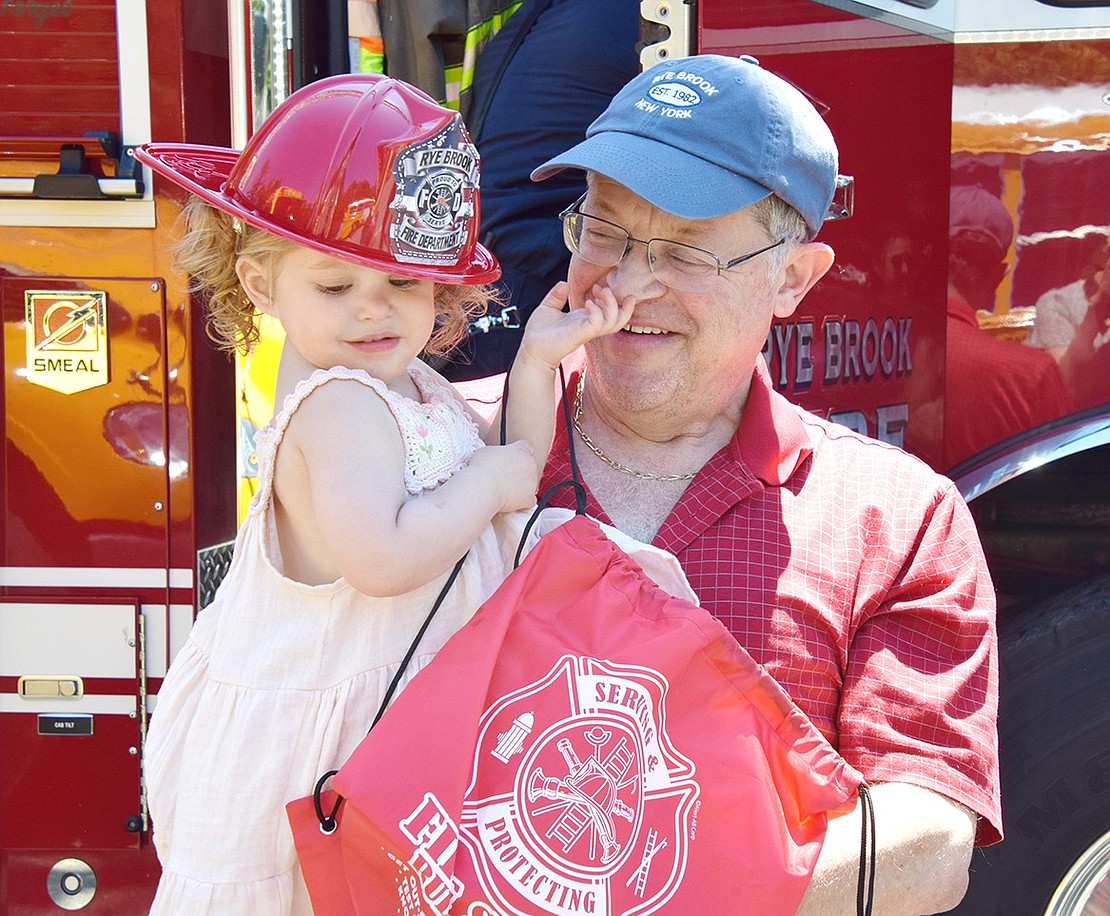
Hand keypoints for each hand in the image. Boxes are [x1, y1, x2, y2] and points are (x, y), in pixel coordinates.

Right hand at [467, 440, 539, 513]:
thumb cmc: (482, 468)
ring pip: (530, 483)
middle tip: (504, 475)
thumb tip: (497, 458)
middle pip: (529, 466)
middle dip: (519, 470)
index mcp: (521, 450)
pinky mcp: (529, 497)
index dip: (520, 452)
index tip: (513, 458)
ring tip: (503, 489)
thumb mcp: (488, 451)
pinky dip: (521, 501)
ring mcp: (532, 482)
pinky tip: (510, 500)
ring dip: (521, 485)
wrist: (484, 487)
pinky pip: (529, 499)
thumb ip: (498, 453)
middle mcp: (531, 464)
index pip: (527, 447)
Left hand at [517, 281, 634, 371]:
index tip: (596, 287)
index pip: (610, 313)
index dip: (609, 298)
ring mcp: (586, 331)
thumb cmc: (539, 333)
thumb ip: (557, 295)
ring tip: (599, 293)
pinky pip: (597, 324)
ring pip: (613, 322)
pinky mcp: (579, 335)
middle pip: (618, 319)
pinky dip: (597, 312)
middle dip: (618, 302)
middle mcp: (588, 326)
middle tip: (604, 289)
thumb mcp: (548, 307)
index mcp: (584, 320)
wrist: (531, 349)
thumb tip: (564, 284)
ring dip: (611, 304)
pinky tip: (587, 303)